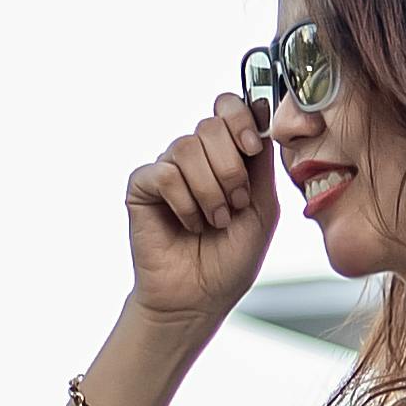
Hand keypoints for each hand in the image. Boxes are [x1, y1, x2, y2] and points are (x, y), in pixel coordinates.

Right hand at [123, 91, 278, 336]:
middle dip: (231, 168)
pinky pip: (165, 174)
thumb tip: (263, 109)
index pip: (228, 107)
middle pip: (210, 125)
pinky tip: (189, 224)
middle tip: (236, 203)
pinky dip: (184, 202)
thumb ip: (262, 162)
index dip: (241, 118)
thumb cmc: (229, 259)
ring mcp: (167, 170)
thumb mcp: (263, 208)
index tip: (252, 147)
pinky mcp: (142, 188)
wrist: (199, 298)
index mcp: (226, 155)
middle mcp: (195, 157)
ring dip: (210, 190)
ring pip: (187, 148)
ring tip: (215, 220)